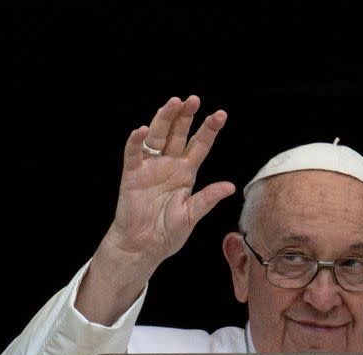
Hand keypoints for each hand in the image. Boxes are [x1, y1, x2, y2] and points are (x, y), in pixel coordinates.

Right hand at [106, 95, 234, 271]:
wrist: (143, 247)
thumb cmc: (168, 233)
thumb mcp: (191, 215)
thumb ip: (207, 199)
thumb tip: (230, 186)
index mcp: (186, 173)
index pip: (200, 145)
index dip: (209, 130)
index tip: (220, 114)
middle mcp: (169, 165)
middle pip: (178, 134)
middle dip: (186, 116)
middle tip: (194, 100)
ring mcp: (150, 167)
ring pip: (158, 137)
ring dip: (164, 119)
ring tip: (173, 103)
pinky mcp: (132, 175)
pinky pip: (133, 154)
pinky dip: (136, 141)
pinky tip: (142, 130)